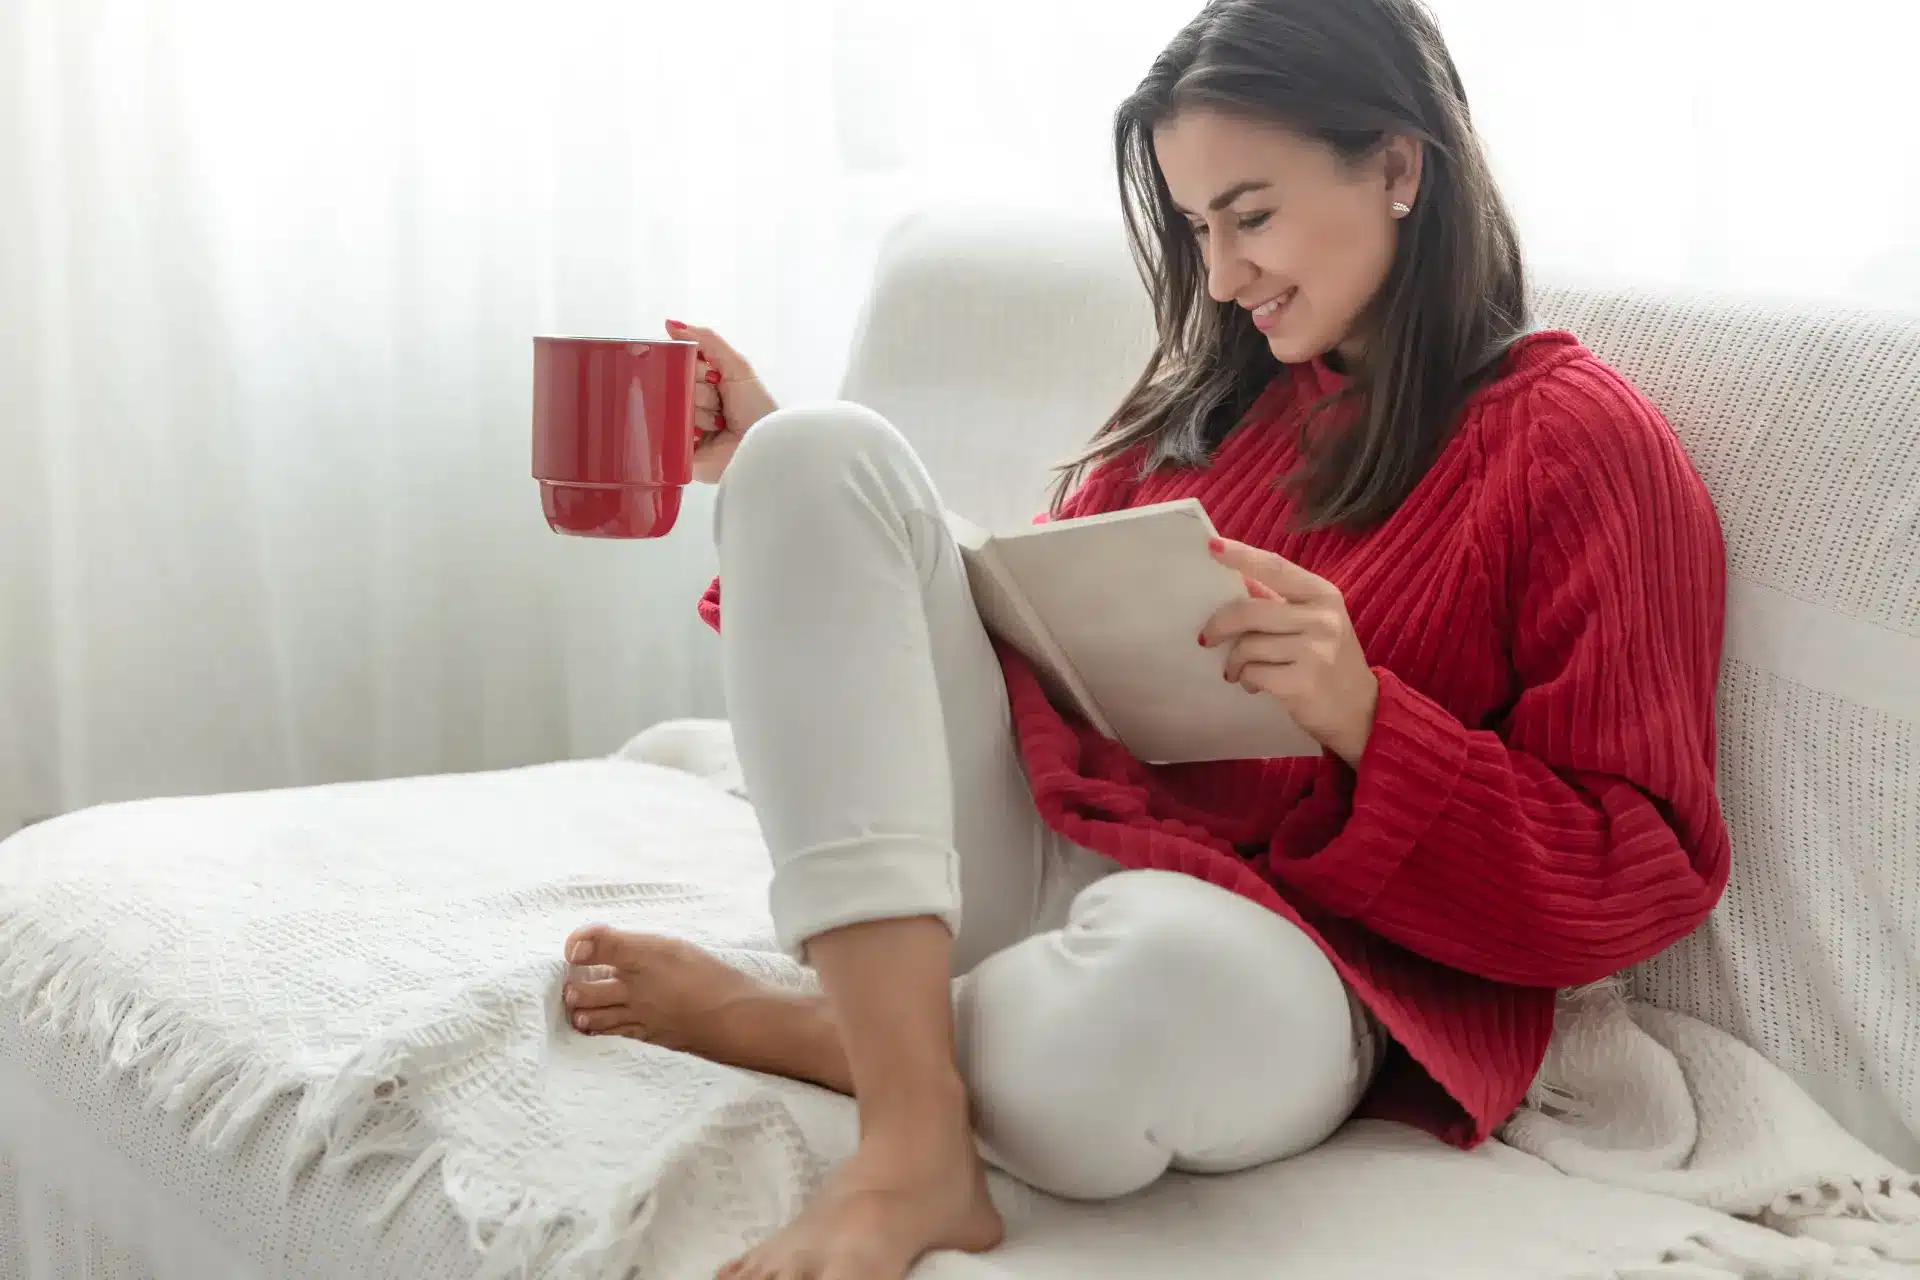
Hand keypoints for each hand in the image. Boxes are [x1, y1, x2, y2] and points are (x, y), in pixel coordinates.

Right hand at [666, 319, 778, 483]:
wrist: (763, 447)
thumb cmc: (756, 407)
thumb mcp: (737, 366)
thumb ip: (707, 341)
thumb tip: (670, 324)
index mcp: (707, 382)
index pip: (683, 364)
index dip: (694, 368)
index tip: (713, 376)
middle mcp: (695, 402)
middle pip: (676, 385)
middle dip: (698, 392)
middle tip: (718, 403)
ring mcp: (688, 426)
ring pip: (672, 408)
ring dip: (696, 414)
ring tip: (716, 425)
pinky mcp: (682, 450)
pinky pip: (666, 434)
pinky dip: (682, 432)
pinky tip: (700, 436)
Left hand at [1200, 538, 1378, 765]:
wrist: (1361, 710)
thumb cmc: (1327, 659)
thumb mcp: (1312, 621)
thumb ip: (1277, 600)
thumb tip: (1234, 579)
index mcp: (1323, 594)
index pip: (1275, 568)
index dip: (1241, 556)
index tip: (1210, 545)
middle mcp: (1322, 619)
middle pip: (1250, 611)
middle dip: (1219, 625)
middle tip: (1207, 639)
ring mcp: (1315, 652)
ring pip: (1248, 646)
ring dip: (1234, 662)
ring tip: (1239, 670)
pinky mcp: (1303, 683)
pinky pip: (1253, 673)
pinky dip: (1246, 680)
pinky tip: (1254, 685)